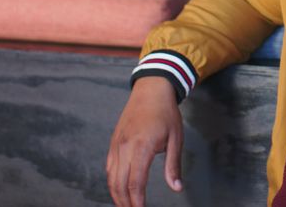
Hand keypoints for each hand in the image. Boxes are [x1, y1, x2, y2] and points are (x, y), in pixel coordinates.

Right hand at [106, 76, 184, 206]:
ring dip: (117, 195)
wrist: (151, 89)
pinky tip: (119, 189)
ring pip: (111, 177)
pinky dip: (112, 181)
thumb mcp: (176, 138)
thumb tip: (176, 188)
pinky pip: (109, 167)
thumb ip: (173, 165)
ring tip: (126, 205)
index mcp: (142, 146)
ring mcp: (116, 144)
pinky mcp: (113, 142)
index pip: (135, 182)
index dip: (137, 201)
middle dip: (125, 202)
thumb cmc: (166, 113)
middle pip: (119, 183)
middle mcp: (125, 147)